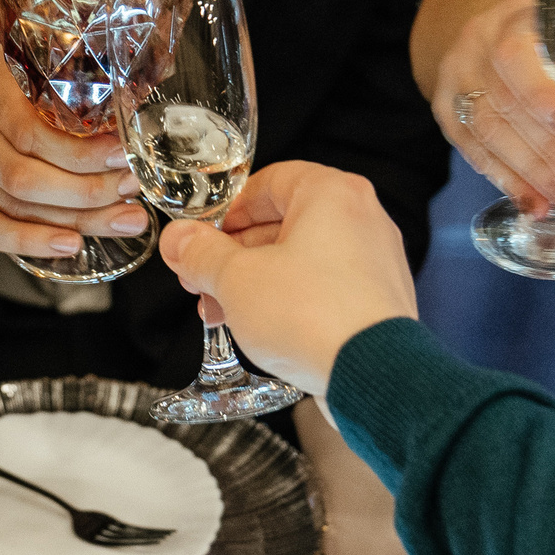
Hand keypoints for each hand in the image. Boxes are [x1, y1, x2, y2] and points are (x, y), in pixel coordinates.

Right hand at [0, 36, 148, 258]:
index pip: (33, 134)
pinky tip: (71, 244)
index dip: (81, 153)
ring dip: (73, 220)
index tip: (122, 157)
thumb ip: (72, 89)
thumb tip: (132, 118)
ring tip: (121, 220)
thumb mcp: (35, 64)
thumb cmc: (2, 78)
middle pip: (23, 178)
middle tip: (129, 191)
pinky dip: (31, 241)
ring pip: (13, 208)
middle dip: (85, 192)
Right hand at [158, 161, 416, 396]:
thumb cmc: (311, 315)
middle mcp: (361, 219)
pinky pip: (322, 287)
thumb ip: (201, 253)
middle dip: (233, 254)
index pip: (270, 180)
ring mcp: (374, 260)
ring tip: (221, 313)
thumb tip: (178, 239)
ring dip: (254, 281)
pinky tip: (259, 328)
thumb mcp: (235, 279)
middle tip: (202, 279)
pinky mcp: (376, 299)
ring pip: (300, 258)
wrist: (370, 374)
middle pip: (283, 222)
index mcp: (331, 194)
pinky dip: (288, 299)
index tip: (201, 235)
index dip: (227, 208)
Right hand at [432, 0, 554, 214]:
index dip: (546, 97)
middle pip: (505, 105)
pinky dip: (508, 182)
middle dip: (551, 150)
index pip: (516, 57)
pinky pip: (475, 153)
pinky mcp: (447, 111)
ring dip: (534, 174)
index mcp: (513, 14)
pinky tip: (535, 203)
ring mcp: (456, 80)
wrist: (497, 26)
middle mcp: (476, 45)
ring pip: (489, 135)